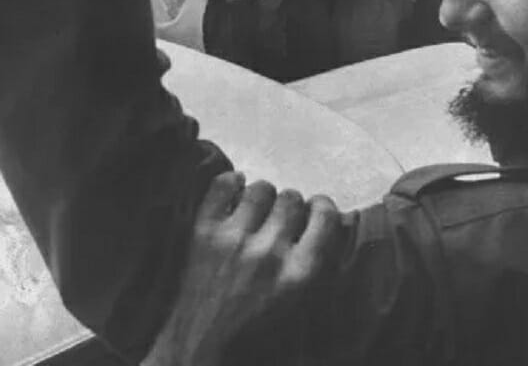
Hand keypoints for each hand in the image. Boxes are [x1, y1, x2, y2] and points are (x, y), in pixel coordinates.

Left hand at [142, 173, 338, 365]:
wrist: (199, 345)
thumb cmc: (252, 330)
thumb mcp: (296, 302)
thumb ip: (313, 263)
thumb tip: (328, 222)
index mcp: (299, 273)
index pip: (325, 217)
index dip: (322, 208)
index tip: (315, 210)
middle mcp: (270, 252)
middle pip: (292, 198)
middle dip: (290, 205)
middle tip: (281, 217)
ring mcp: (234, 239)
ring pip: (261, 188)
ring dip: (262, 195)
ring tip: (257, 207)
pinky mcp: (204, 232)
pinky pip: (223, 185)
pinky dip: (231, 182)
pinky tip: (235, 190)